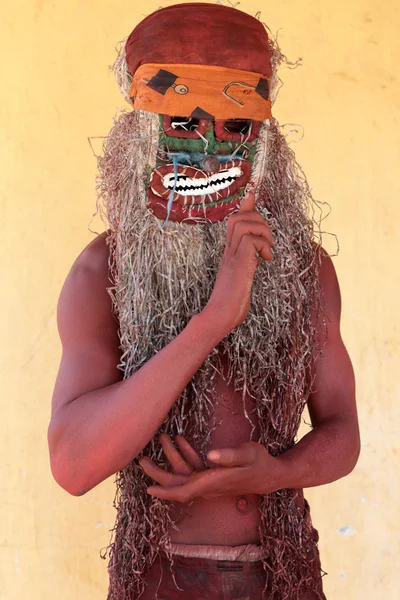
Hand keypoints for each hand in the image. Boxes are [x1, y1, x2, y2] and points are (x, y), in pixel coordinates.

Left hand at [139, 435, 279, 502]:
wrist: (271, 475)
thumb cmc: (260, 462)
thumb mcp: (249, 453)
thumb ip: (229, 455)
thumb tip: (209, 456)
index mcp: (215, 481)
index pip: (186, 490)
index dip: (167, 490)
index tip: (148, 488)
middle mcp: (210, 486)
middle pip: (179, 487)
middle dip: (158, 477)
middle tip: (141, 461)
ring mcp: (211, 484)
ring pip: (183, 481)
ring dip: (166, 470)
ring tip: (153, 452)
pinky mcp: (213, 479)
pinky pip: (191, 475)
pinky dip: (180, 462)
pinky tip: (178, 443)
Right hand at [202, 190, 273, 333]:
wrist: (221, 315)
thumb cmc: (232, 303)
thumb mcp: (244, 279)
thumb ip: (249, 264)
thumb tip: (258, 257)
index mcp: (230, 253)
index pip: (235, 221)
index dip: (246, 206)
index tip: (253, 193)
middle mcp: (229, 251)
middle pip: (239, 217)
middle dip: (258, 220)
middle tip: (267, 241)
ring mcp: (232, 256)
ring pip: (244, 223)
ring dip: (263, 232)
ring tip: (267, 251)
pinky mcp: (239, 263)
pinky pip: (251, 239)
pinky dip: (263, 245)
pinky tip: (264, 260)